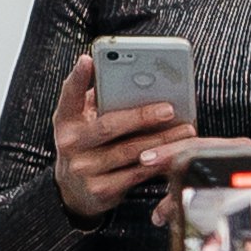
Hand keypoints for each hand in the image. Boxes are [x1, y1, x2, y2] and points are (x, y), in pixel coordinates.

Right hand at [48, 47, 192, 225]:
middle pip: (108, 126)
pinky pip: (136, 174)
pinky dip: (158, 162)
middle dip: (141, 116)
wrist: (73, 190)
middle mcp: (71, 144)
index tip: (88, 60)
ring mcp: (84, 169)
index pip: (69, 95)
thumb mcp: (82, 121)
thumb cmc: (86, 145)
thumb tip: (125, 75)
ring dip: (160, 140)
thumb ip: (97, 99)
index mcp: (66, 121)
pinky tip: (175, 154)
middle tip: (169, 109)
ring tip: (184, 130)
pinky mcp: (101, 190)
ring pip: (129, 151)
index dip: (78, 77)